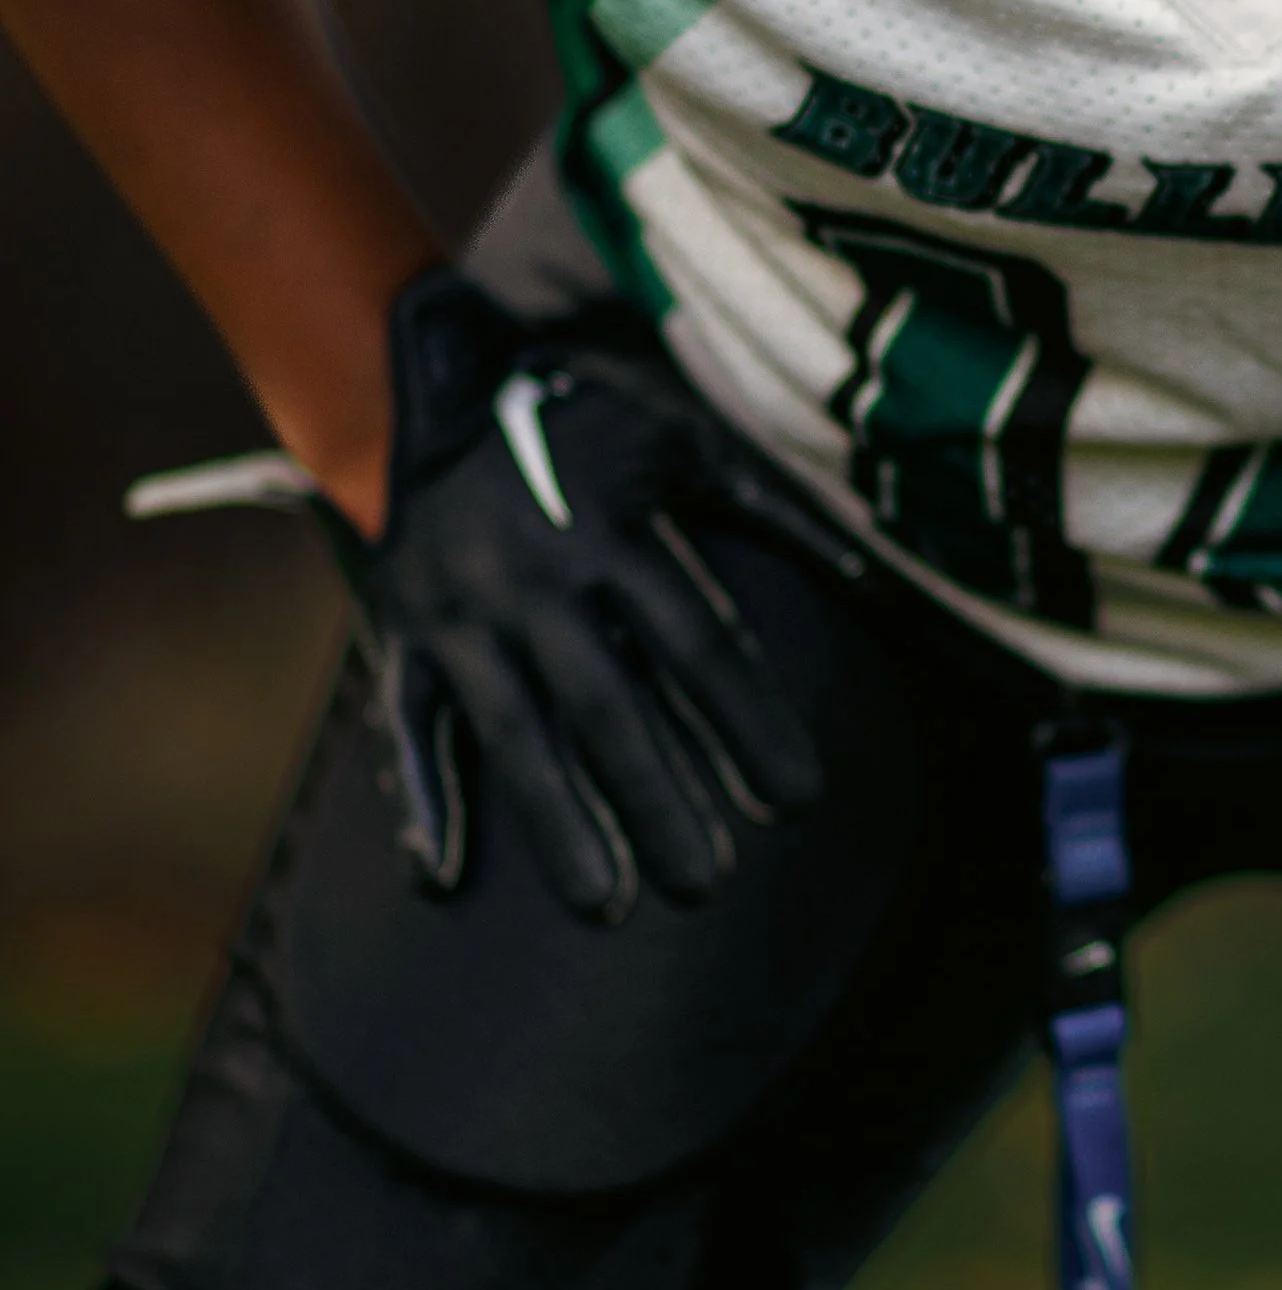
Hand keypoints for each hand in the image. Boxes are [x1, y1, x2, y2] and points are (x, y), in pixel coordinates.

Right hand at [332, 269, 860, 920]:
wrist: (425, 381)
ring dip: (560, 823)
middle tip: (707, 884)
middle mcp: (540, 582)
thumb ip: (768, 506)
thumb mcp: (680, 434)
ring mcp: (466, 614)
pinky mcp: (407, 634)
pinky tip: (443, 876)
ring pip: (515, 734)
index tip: (797, 801)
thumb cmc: (577, 412)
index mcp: (615, 532)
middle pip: (609, 707)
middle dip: (660, 798)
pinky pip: (409, 723)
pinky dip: (421, 797)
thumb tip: (864, 576)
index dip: (749, 725)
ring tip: (607, 908)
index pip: (697, 647)